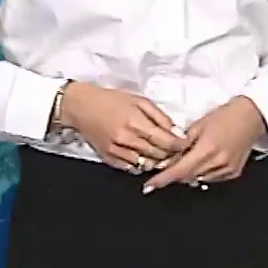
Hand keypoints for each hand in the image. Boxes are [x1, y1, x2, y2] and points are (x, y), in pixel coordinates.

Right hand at [61, 82, 192, 173]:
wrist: (81, 106)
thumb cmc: (112, 99)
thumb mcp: (139, 100)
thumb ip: (159, 116)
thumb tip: (177, 132)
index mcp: (135, 121)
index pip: (164, 140)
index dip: (178, 145)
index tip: (185, 144)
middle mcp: (125, 139)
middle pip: (157, 154)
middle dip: (170, 154)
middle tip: (178, 150)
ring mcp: (116, 151)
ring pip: (145, 164)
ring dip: (157, 161)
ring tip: (163, 154)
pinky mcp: (108, 158)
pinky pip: (131, 168)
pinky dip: (141, 164)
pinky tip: (145, 156)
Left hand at [141, 96, 267, 192]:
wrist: (252, 116)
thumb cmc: (224, 116)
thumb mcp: (199, 124)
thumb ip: (183, 143)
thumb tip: (168, 158)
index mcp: (207, 148)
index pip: (179, 170)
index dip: (163, 179)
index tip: (149, 186)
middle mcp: (218, 162)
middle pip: (188, 177)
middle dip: (175, 173)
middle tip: (168, 164)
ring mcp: (227, 169)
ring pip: (199, 179)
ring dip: (189, 172)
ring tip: (190, 157)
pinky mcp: (234, 172)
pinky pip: (211, 178)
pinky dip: (203, 172)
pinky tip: (204, 160)